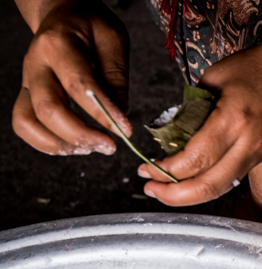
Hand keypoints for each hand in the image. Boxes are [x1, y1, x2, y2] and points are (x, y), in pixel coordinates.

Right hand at [12, 0, 130, 155]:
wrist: (63, 16)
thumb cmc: (90, 27)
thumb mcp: (114, 40)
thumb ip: (116, 78)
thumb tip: (120, 116)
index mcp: (58, 44)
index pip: (79, 85)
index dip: (103, 113)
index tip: (125, 130)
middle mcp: (36, 64)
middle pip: (48, 109)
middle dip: (80, 134)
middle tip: (110, 146)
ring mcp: (27, 81)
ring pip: (28, 122)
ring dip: (60, 144)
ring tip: (92, 147)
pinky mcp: (26, 95)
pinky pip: (25, 125)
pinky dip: (48, 143)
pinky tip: (76, 144)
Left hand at [138, 33, 261, 205]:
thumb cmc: (257, 67)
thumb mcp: (214, 79)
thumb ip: (193, 109)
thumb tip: (172, 134)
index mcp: (233, 119)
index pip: (195, 159)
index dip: (167, 171)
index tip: (147, 168)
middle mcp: (249, 143)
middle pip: (209, 186)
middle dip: (175, 195)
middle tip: (151, 190)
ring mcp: (258, 153)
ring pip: (221, 188)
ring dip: (190, 195)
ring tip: (166, 190)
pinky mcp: (261, 156)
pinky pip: (231, 179)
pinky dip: (207, 184)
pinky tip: (191, 179)